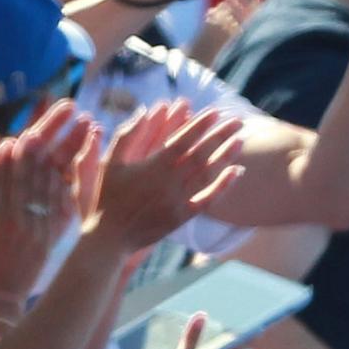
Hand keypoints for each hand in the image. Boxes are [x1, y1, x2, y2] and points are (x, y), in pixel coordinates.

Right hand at [0, 100, 96, 303]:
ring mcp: (32, 227)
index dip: (16, 150)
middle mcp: (11, 216)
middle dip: (50, 138)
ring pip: (50, 181)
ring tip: (85, 124)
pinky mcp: (48, 237)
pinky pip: (60, 204)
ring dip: (70, 150)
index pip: (3, 172)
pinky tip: (82, 161)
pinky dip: (69, 181)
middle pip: (31, 169)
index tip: (27, 131)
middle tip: (68, 110)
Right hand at [83, 100, 243, 250]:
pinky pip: (207, 200)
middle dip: (220, 134)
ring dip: (225, 156)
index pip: (184, 140)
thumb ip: (127, 135)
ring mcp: (178, 201)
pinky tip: (236, 172)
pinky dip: (223, 186)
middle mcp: (170, 182)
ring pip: (207, 174)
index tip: (216, 112)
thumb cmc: (107, 197)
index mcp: (154, 166)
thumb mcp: (111, 162)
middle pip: (201, 154)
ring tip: (241, 140)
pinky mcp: (181, 218)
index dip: (201, 125)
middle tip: (238, 120)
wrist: (109, 238)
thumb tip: (144, 110)